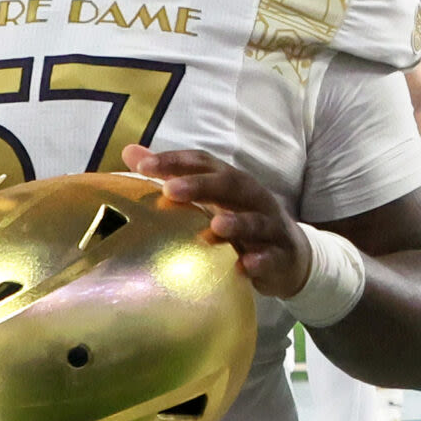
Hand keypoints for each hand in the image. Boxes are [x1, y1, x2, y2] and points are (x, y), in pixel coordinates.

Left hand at [125, 144, 310, 297]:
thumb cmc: (239, 221)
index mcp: (231, 181)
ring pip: (255, 221)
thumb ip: (172, 176)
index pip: (204, 162)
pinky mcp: (281, 255)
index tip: (144, 165)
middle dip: (201, 185)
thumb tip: (131, 152)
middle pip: (230, 184)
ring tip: (215, 227)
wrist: (290, 257)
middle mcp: (252, 197)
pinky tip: (244, 267)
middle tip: (171, 191)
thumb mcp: (209, 198)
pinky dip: (259, 261)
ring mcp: (270, 226)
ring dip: (236, 223)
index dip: (176, 161)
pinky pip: (271, 257)